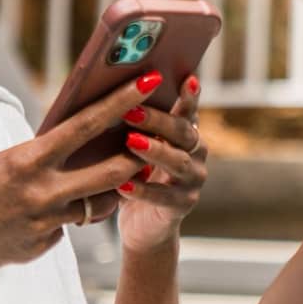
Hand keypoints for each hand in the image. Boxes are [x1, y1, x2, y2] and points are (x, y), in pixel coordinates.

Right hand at [0, 72, 156, 286]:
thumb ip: (15, 161)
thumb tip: (34, 164)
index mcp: (25, 162)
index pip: (86, 126)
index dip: (121, 103)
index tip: (148, 85)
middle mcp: (41, 195)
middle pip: (112, 174)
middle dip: (137, 156)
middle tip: (152, 141)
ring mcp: (42, 228)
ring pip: (93, 207)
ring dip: (103, 192)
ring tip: (107, 179)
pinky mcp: (35, 251)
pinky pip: (60, 231)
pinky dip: (57, 220)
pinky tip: (35, 216)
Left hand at [114, 74, 205, 251]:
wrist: (142, 225)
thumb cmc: (133, 174)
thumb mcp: (134, 146)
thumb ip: (133, 123)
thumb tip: (107, 92)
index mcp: (185, 134)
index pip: (189, 110)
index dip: (190, 96)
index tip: (187, 78)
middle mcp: (196, 154)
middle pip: (183, 133)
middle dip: (158, 120)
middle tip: (132, 111)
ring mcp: (192, 181)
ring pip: (178, 162)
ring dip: (155, 151)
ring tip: (131, 142)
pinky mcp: (182, 206)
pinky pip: (164, 197)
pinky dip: (143, 190)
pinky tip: (123, 185)